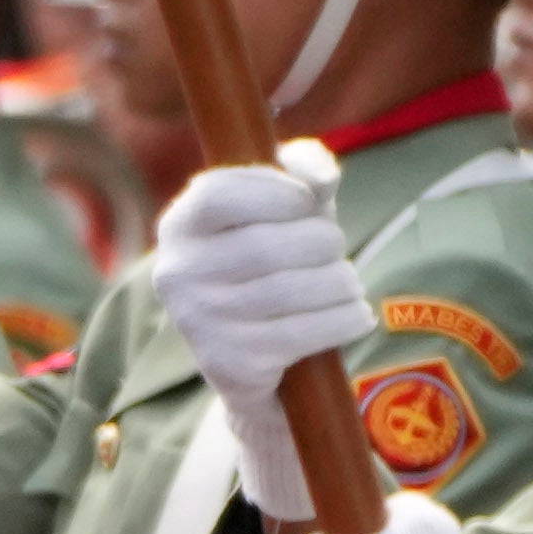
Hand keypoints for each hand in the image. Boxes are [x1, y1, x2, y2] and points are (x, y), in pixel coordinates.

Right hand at [146, 151, 374, 506]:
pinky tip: (356, 316)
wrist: (250, 358)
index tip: (308, 204)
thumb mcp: (282, 207)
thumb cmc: (273, 260)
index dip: (279, 193)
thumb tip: (321, 178)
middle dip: (324, 243)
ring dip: (341, 282)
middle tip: (334, 251)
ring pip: (292, 290)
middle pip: (267, 246)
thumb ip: (302, 170)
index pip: (220, 196)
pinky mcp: (228, 362)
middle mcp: (176, 274)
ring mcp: (198, 322)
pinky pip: (303, 333)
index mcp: (179, 225)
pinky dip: (346, 320)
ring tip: (347, 284)